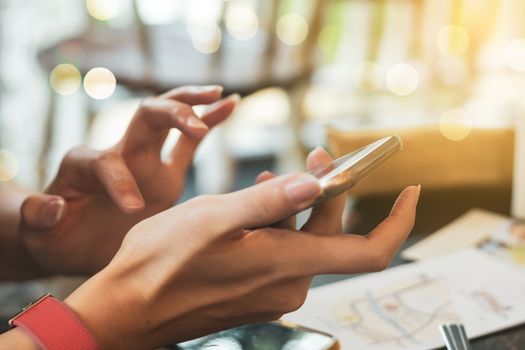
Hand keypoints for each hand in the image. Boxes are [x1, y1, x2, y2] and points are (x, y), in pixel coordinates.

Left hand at [19, 86, 237, 275]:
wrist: (73, 243)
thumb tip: (57, 206)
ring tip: (220, 94)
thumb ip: (38, 217)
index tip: (133, 210)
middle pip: (145, 117)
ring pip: (170, 119)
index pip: (106, 161)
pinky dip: (208, 123)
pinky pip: (188, 144)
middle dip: (171, 114)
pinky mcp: (163, 175)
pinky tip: (228, 105)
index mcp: (84, 166)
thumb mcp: (37, 231)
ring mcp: (143, 161)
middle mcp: (118, 154)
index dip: (121, 181)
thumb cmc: (52, 237)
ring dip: (193, 105)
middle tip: (194, 127)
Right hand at [64, 148, 419, 348]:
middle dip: (329, 193)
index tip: (409, 192)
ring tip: (271, 175)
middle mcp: (288, 284)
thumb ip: (269, 201)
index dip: (398, 222)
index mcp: (287, 266)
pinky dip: (279, 225)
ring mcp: (271, 291)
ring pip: (303, 241)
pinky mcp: (254, 291)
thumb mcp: (214, 218)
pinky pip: (281, 253)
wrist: (127, 309)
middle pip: (331, 235)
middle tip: (314, 155)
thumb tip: (315, 183)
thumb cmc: (162, 264)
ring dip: (297, 206)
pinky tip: (257, 204)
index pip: (369, 251)